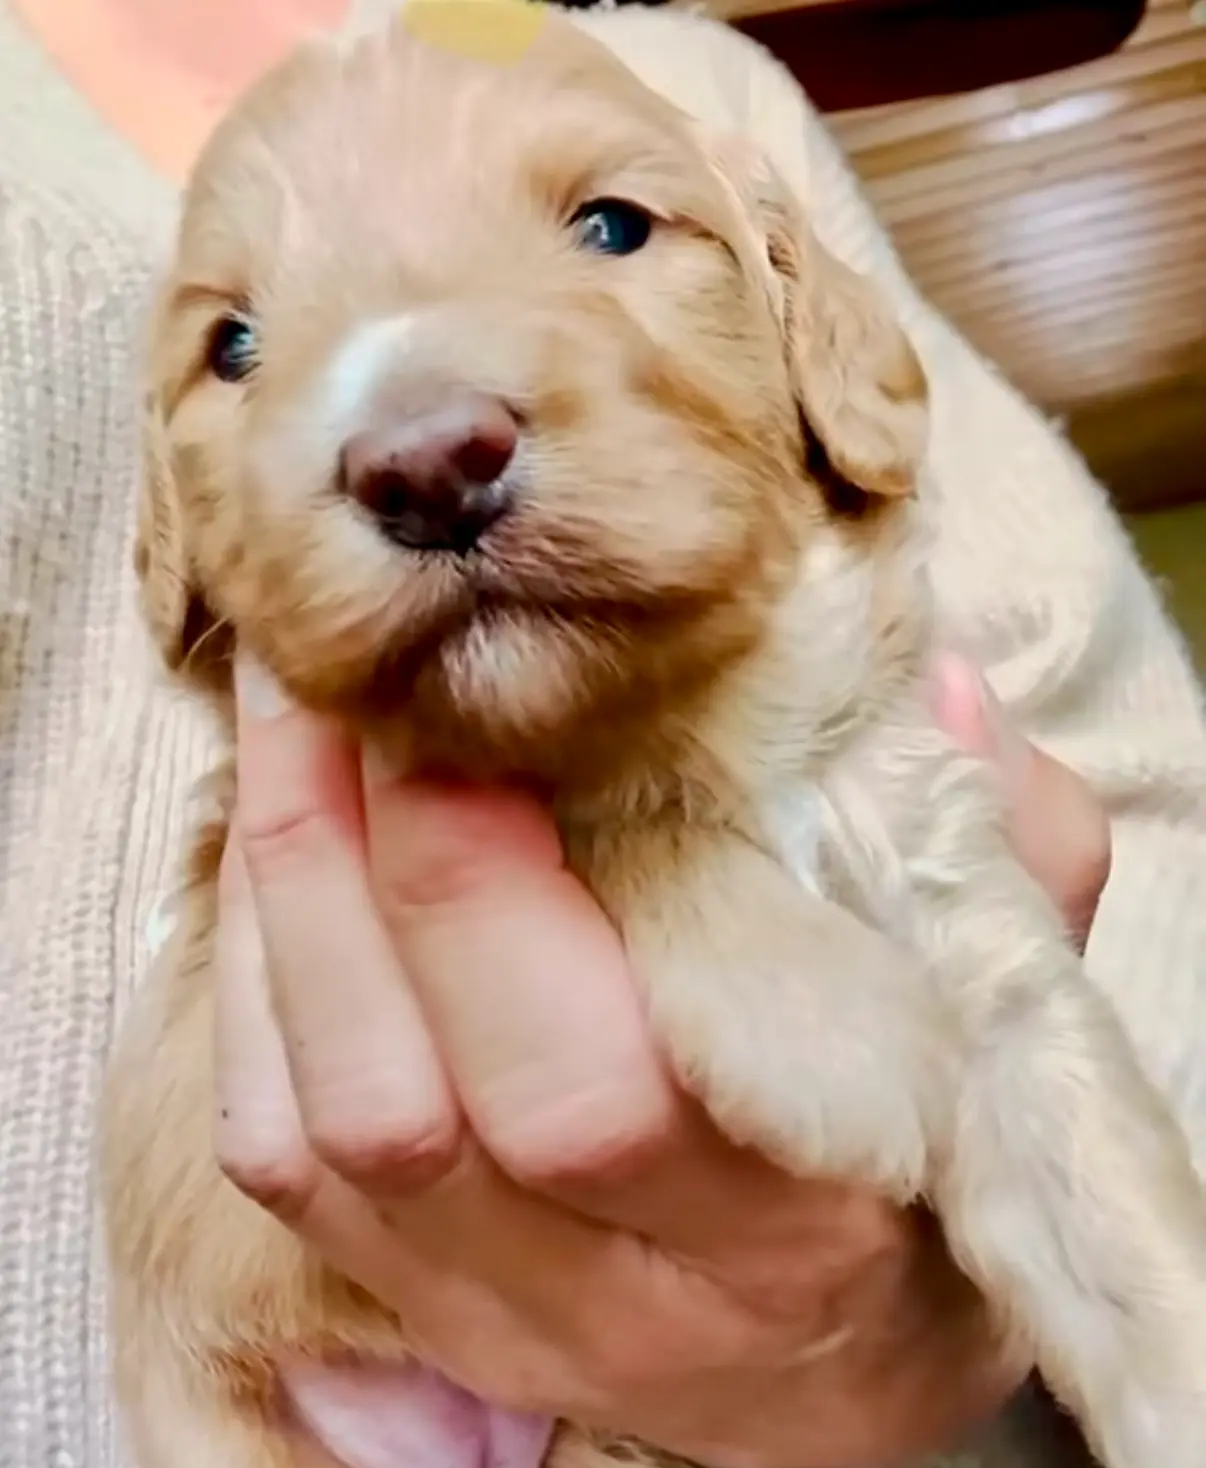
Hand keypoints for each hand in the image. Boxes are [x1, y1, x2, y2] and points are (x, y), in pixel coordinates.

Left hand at [214, 650, 1109, 1467]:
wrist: (844, 1376)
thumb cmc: (927, 1161)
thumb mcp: (999, 1011)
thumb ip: (1002, 847)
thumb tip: (931, 684)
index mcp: (791, 1219)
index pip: (599, 1084)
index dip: (485, 886)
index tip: (459, 712)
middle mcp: (626, 1291)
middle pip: (429, 1102)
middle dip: (354, 862)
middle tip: (343, 681)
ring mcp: (497, 1309)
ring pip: (325, 1126)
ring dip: (281, 901)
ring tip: (288, 725)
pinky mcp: (417, 1297)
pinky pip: (277, 1149)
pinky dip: (254, 980)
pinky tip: (280, 855)